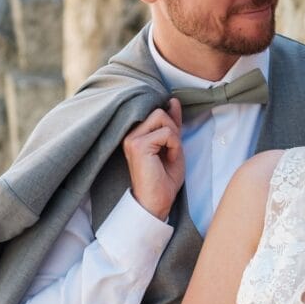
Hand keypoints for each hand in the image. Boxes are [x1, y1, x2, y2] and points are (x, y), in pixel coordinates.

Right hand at [122, 98, 184, 220]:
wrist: (157, 203)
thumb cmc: (164, 180)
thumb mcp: (172, 146)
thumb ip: (172, 124)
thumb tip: (173, 100)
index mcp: (136, 134)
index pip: (157, 111)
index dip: (171, 124)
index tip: (173, 143)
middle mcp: (130, 134)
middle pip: (159, 112)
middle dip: (173, 130)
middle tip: (172, 152)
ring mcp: (132, 139)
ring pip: (162, 117)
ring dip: (174, 138)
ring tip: (169, 156)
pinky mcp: (138, 145)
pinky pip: (167, 133)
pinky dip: (175, 146)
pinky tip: (168, 160)